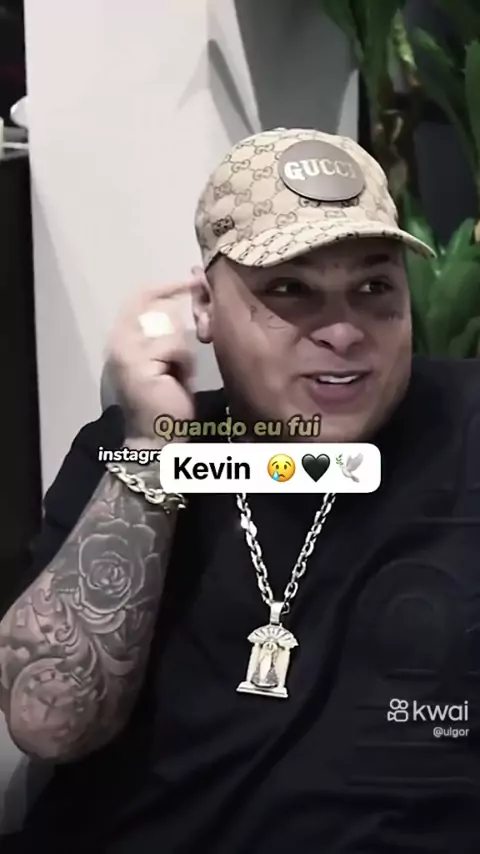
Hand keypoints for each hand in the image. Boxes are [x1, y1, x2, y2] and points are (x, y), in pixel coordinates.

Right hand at [106, 277, 200, 442]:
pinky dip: (184, 364)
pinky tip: (179, 381)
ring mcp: (126, 353)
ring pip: (170, 329)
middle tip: (190, 347)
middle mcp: (118, 341)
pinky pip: (174, 346)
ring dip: (183, 353)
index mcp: (122, 338)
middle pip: (157, 309)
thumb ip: (167, 334)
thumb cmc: (165, 400)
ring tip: (179, 375)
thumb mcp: (166, 360)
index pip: (140, 298)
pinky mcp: (139, 365)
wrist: (157, 436)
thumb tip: (188, 306)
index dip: (166, 287)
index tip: (191, 281)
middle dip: (181, 324)